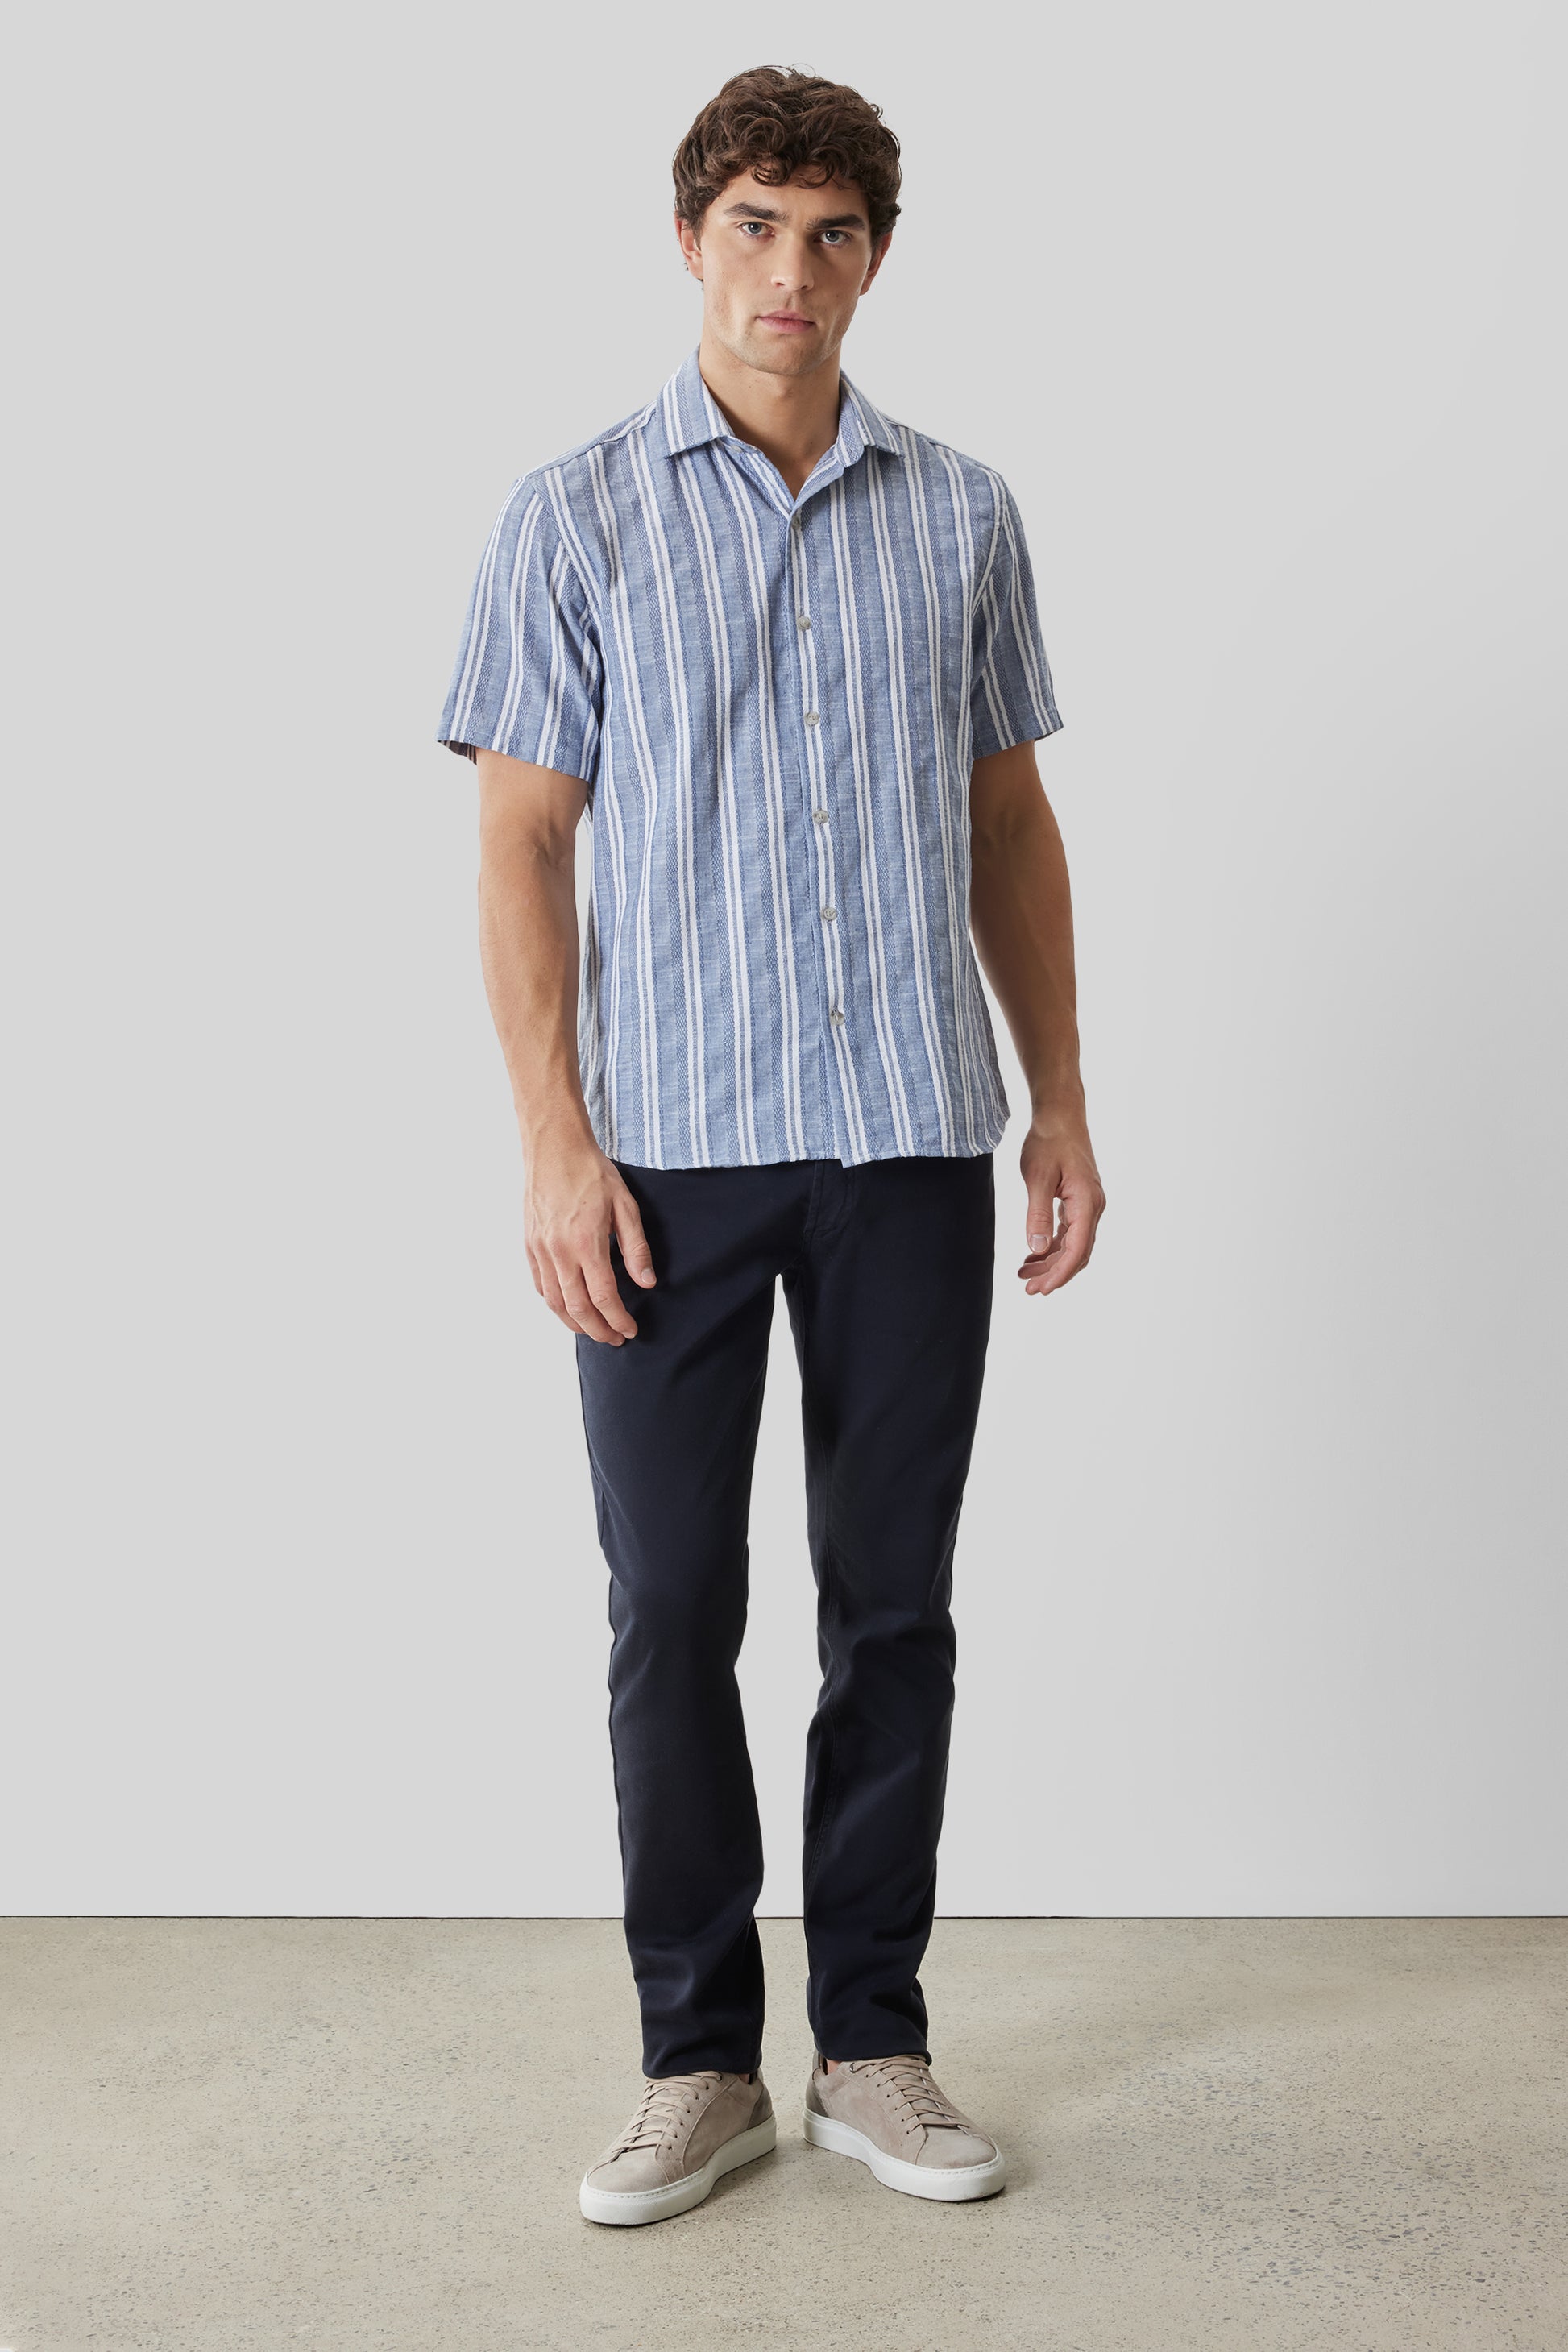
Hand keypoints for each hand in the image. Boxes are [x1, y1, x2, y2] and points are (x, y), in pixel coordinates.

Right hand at [523, 1133, 655, 1343]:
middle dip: (598, 1330)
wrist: (554, 1147)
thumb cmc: (591, 1173)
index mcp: (586, 1242)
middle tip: (615, 1339)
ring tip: (593, 1330)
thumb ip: (636, 1247)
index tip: (630, 1330)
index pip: (603, 1297)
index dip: (618, 1319)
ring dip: (575, 1323)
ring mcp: (540, 1249)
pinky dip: (554, 1303)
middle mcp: (559, 1251)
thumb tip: (646, 1282)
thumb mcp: (625, 1206)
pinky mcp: (529, 1244)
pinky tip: (568, 1307)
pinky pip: (540, 1285)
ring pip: (554, 1302)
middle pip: (577, 1308)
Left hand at [1018, 1116, 1104, 1298]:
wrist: (1060, 1115)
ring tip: (1025, 1275)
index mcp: (1087, 1202)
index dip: (1060, 1273)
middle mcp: (1093, 1206)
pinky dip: (1052, 1246)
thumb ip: (1037, 1214)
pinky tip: (1033, 1255)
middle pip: (1078, 1252)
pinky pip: (1069, 1232)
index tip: (1042, 1289)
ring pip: (1073, 1244)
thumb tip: (1035, 1248)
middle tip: (1028, 1289)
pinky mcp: (1079, 1200)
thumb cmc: (1049, 1141)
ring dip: (1051, 1262)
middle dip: (1054, 1273)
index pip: (1078, 1249)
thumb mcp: (1037, 1177)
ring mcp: (1088, 1204)